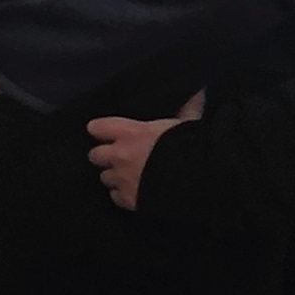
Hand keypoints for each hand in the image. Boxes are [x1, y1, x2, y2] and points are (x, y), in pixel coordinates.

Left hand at [86, 94, 202, 209]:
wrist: (199, 182)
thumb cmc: (192, 148)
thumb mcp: (187, 124)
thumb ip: (185, 110)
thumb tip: (198, 93)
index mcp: (132, 133)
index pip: (97, 127)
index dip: (101, 130)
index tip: (105, 131)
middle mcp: (120, 156)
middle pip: (95, 155)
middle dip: (104, 155)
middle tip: (118, 156)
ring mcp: (122, 180)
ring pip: (105, 177)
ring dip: (114, 176)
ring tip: (128, 175)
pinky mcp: (128, 200)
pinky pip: (115, 197)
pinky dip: (122, 195)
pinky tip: (134, 191)